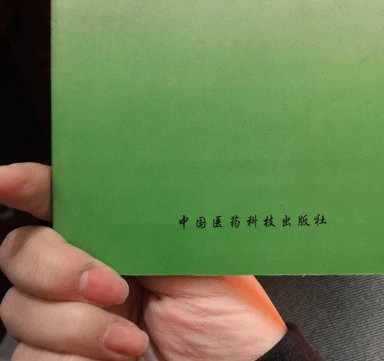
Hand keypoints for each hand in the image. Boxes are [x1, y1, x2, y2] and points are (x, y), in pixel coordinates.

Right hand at [0, 163, 286, 360]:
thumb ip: (154, 225)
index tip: (9, 179)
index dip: (29, 186)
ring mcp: (67, 322)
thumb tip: (126, 183)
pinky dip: (71, 358)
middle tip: (113, 286)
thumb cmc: (225, 319)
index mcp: (120, 238)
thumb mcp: (198, 261)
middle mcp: (84, 272)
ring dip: (76, 325)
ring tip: (131, 339)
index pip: (63, 203)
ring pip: (18, 309)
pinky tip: (117, 360)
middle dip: (57, 266)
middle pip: (22, 251)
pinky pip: (27, 358)